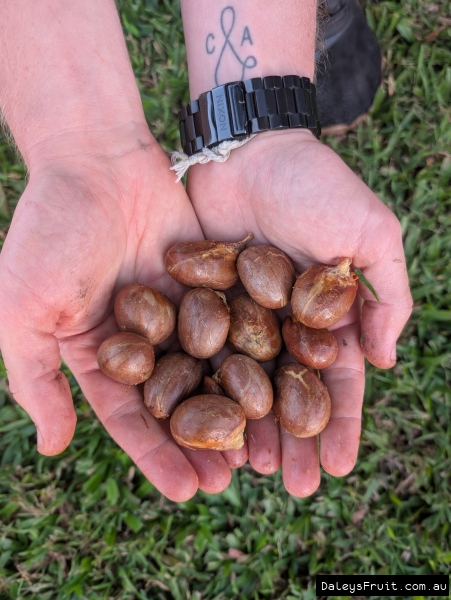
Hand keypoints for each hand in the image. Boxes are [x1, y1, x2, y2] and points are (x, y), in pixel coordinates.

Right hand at [0, 124, 235, 500]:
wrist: (95, 158)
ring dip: (234, 407)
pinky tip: (279, 383)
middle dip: (200, 442)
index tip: (185, 491)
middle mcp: (139, 337)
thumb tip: (54, 446)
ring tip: (262, 446)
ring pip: (210, 368)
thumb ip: (35, 379)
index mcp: (95, 352)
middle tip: (231, 481)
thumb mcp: (21, 309)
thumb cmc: (49, 232)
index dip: (155, 455)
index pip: (128, 416)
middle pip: (175, 400)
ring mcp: (177, 310)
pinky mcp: (209, 280)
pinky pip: (233, 322)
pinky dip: (253, 353)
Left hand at [187, 129, 412, 495]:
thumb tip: (385, 363)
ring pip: (246, 384)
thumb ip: (387, 296)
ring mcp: (239, 317)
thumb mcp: (371, 234)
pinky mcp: (199, 304)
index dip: (341, 423)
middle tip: (294, 486)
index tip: (339, 466)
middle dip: (296, 438)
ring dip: (251, 427)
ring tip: (251, 470)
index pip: (338, 381)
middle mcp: (283, 323)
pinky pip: (202, 355)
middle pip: (290, 393)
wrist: (248, 147)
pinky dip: (205, 390)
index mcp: (327, 314)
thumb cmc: (316, 185)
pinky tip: (202, 425)